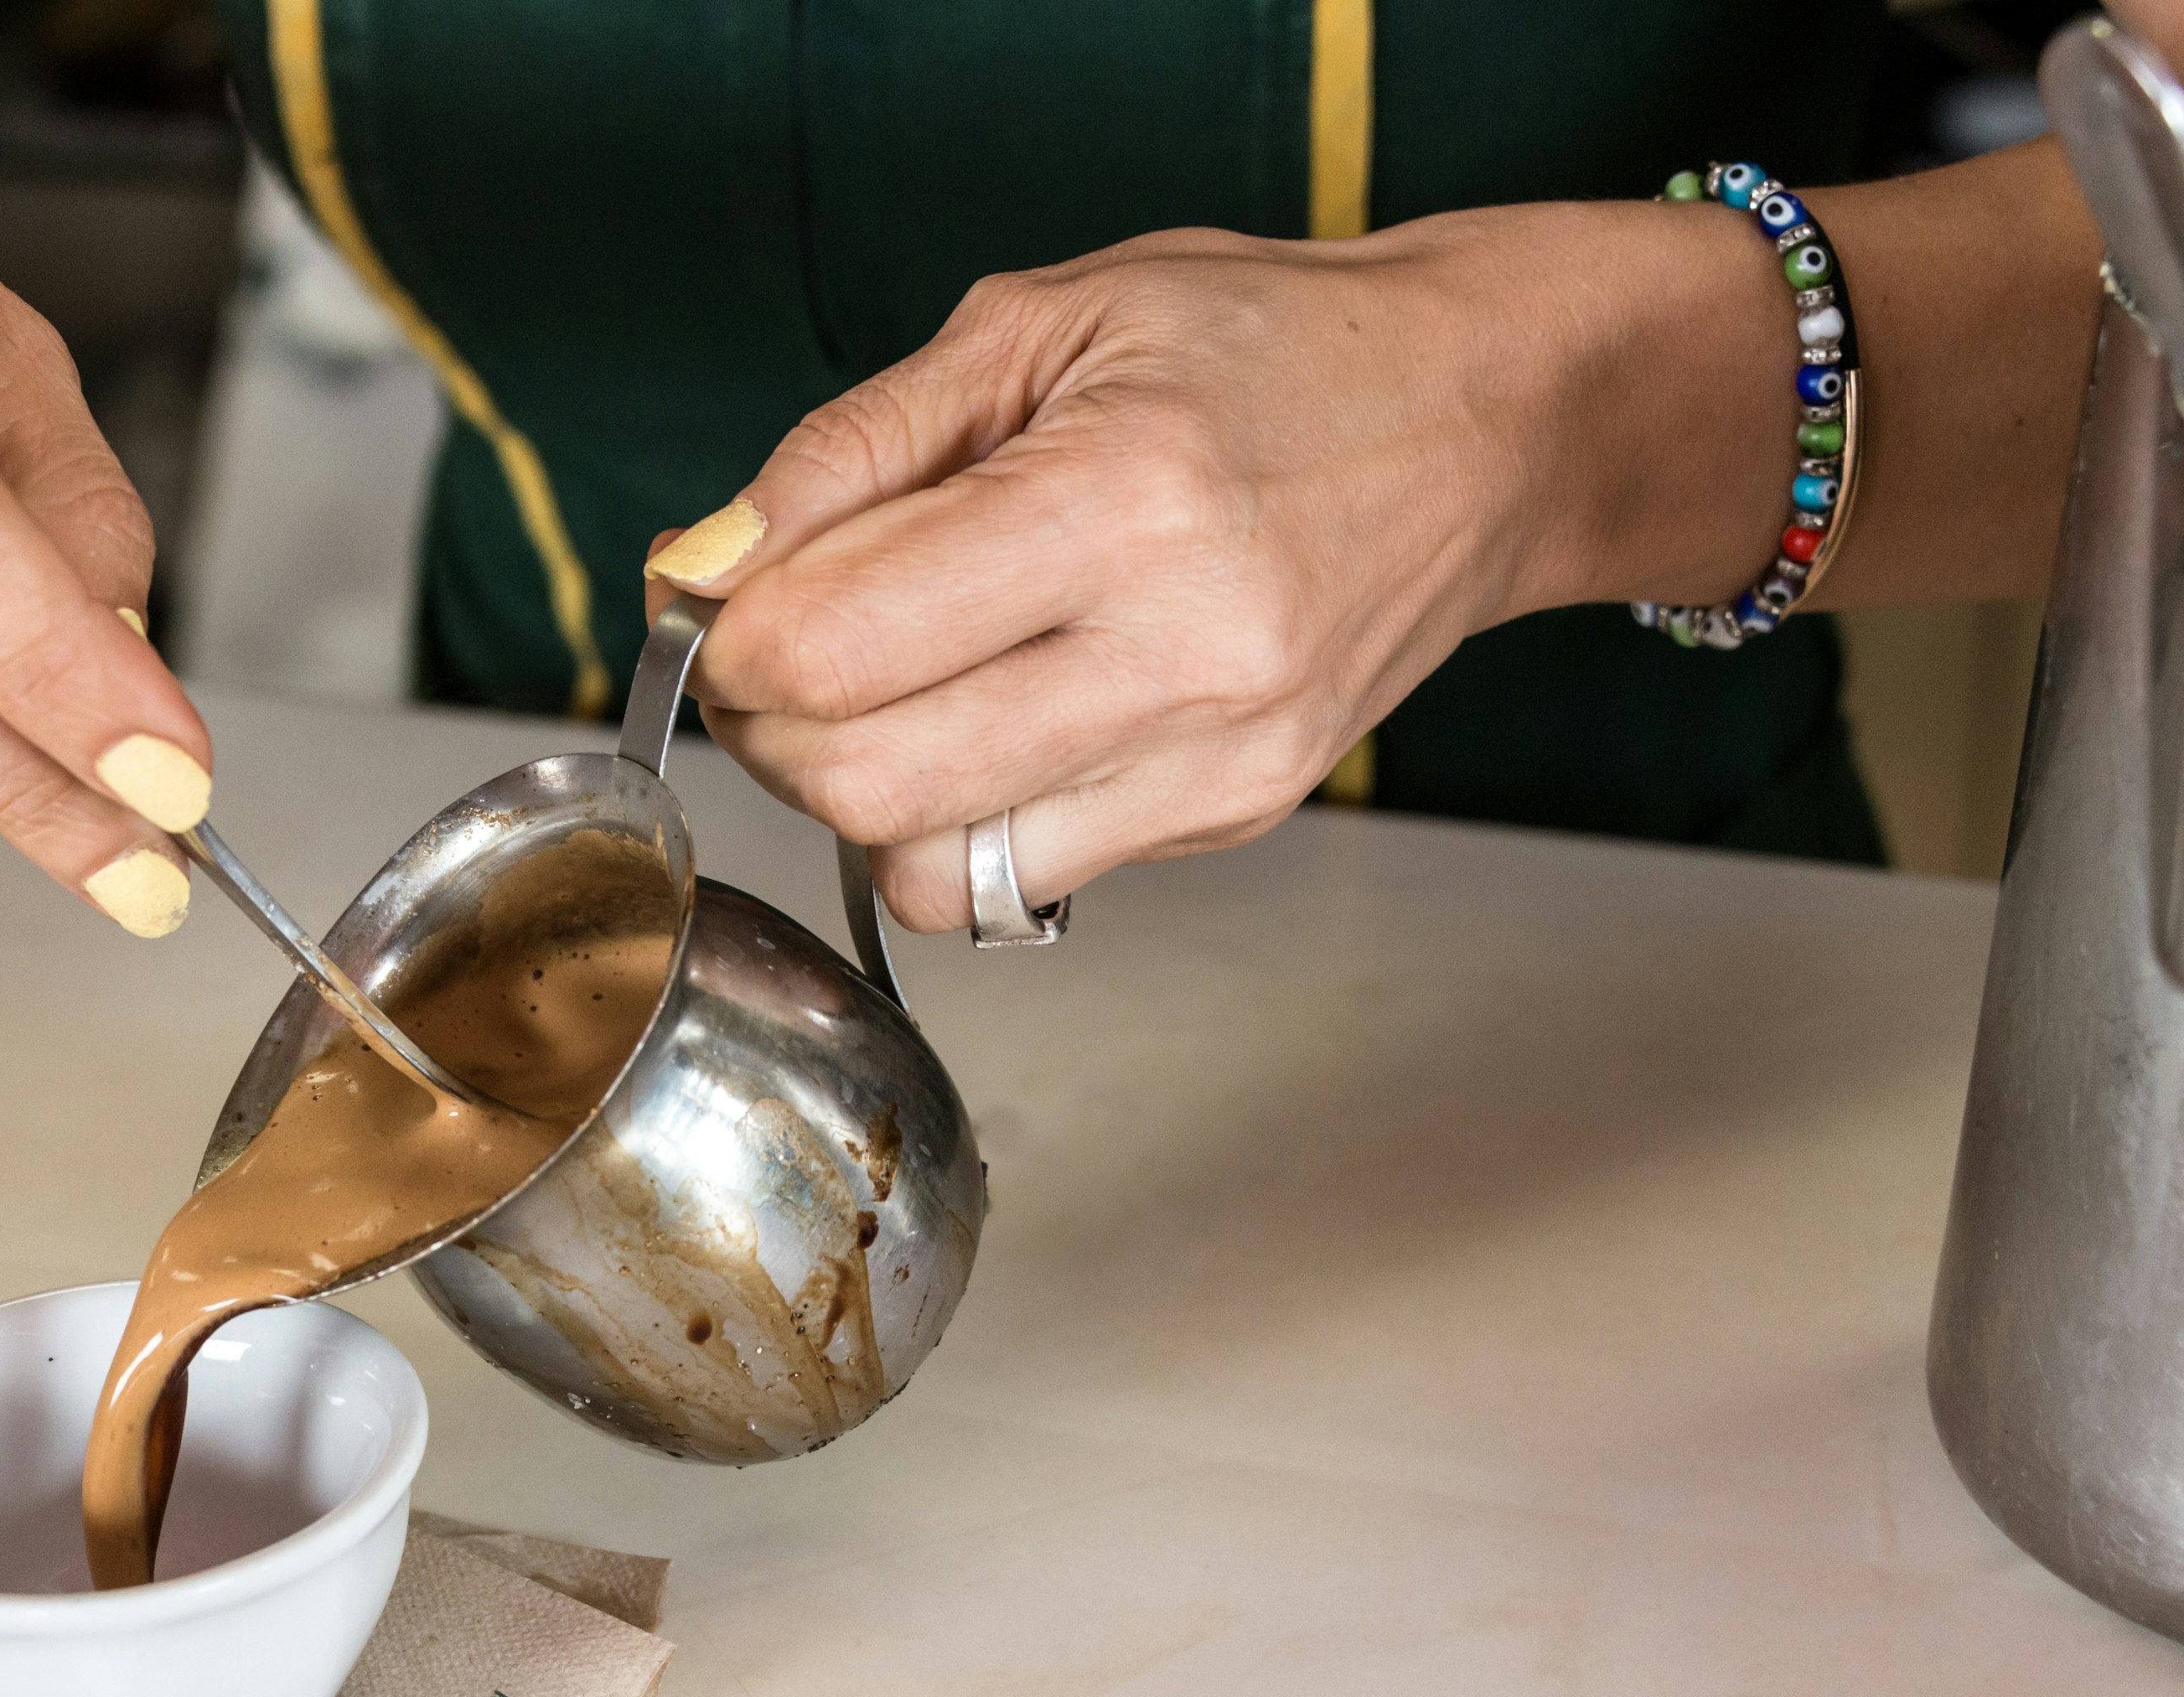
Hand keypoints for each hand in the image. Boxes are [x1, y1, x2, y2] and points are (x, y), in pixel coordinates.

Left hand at [651, 207, 1792, 932]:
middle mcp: (1179, 653)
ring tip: (883, 691)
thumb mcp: (1039, 324)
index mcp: (1119, 498)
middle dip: (766, 730)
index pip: (834, 647)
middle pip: (861, 784)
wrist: (1484, 423)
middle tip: (777, 654)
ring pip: (926, 870)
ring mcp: (1214, 759)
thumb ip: (848, 454)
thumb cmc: (1265, 348)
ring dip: (851, 794)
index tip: (722, 599)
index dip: (729, 640)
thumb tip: (699, 568)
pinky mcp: (1231, 817)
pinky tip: (986, 722)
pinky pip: (1013, 884)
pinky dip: (952, 823)